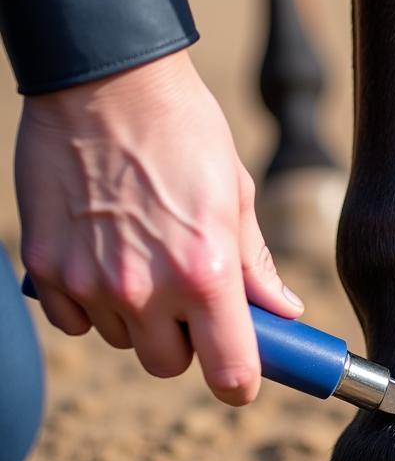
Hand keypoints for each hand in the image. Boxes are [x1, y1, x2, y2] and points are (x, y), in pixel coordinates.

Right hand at [16, 50, 302, 404]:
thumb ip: (256, 267)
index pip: (229, 372)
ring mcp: (88, 282)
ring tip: (145, 255)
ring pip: (121, 341)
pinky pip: (74, 320)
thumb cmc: (185, 132)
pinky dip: (90, 302)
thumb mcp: (236, 195)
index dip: (240, 380)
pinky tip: (103, 255)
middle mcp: (144, 289)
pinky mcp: (45, 268)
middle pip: (168, 365)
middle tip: (193, 299)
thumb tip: (283, 312)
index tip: (242, 373)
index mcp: (205, 273)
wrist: (105, 81)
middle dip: (186, 343)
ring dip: (138, 318)